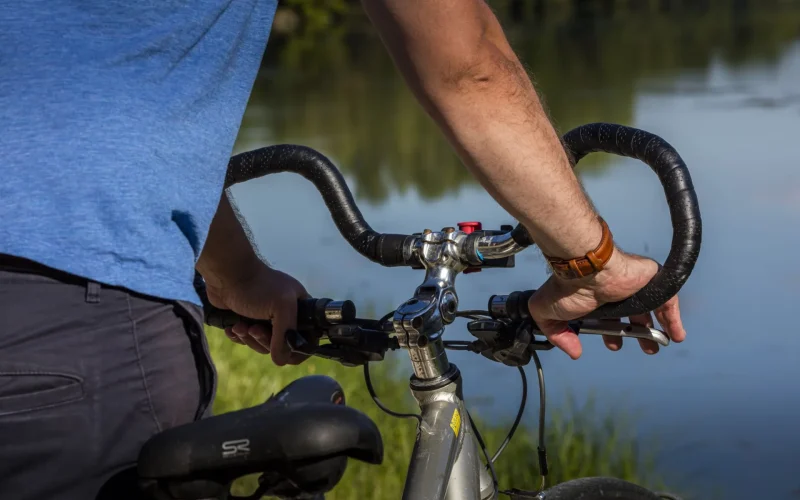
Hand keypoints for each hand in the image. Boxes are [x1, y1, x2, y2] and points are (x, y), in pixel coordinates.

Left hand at [203, 262, 311, 365]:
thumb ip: (285, 336)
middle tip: (254, 329)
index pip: (307, 338)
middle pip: (281, 345)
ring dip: (250, 338)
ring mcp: (264, 318)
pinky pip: (246, 339)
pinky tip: (232, 327)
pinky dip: (239, 336)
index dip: (297, 347)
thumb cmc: (258, 287)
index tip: (283, 348)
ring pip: (262, 344)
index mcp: (299, 308)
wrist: (227, 274)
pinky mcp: (245, 320)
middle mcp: (284, 314)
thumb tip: (281, 361)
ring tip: (240, 326)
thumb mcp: (282, 307)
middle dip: (265, 340)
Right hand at [527, 248, 685, 358]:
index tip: (614, 346)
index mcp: (595, 299)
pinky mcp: (651, 283)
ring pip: (650, 310)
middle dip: (637, 335)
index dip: (612, 334)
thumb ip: (557, 335)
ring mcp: (635, 287)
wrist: (586, 269)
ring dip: (656, 330)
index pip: (608, 318)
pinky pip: (668, 303)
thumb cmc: (567, 288)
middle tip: (644, 349)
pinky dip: (673, 320)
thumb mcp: (547, 313)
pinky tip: (676, 335)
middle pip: (632, 316)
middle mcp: (616, 293)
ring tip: (658, 345)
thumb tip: (573, 351)